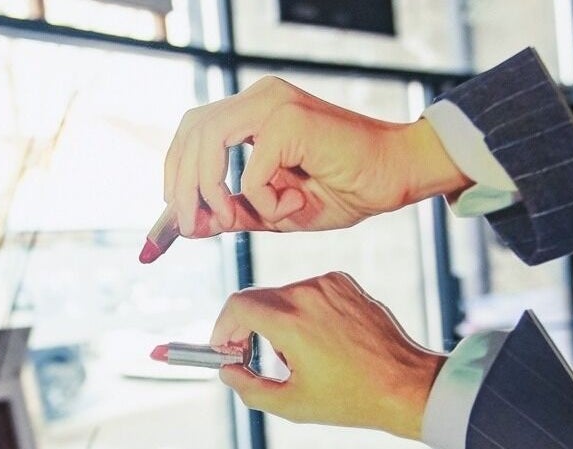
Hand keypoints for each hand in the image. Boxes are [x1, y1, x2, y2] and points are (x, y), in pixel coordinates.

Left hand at [153, 75, 470, 249]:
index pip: (194, 130)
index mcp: (255, 109)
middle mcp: (261, 98)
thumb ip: (236, 211)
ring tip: (231, 221)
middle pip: (192, 131)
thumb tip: (193, 224)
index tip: (176, 215)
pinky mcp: (291, 120)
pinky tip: (292, 207)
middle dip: (181, 184)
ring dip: (210, 190)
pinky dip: (263, 199)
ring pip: (209, 142)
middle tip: (192, 226)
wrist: (396, 177)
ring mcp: (275, 103)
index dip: (175, 171)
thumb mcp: (276, 209)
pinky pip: (252, 169)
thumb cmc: (345, 190)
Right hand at [210, 272, 442, 439]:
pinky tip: (319, 342)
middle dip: (247, 328)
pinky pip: (308, 292)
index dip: (223, 328)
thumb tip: (227, 371)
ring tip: (296, 357)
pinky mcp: (345, 283)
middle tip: (251, 357)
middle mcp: (307, 293)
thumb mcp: (291, 404)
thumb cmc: (351, 399)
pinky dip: (302, 312)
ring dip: (276, 321)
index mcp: (291, 321)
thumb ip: (248, 388)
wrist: (404, 385)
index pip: (237, 306)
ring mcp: (328, 284)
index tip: (224, 348)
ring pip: (282, 296)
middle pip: (257, 300)